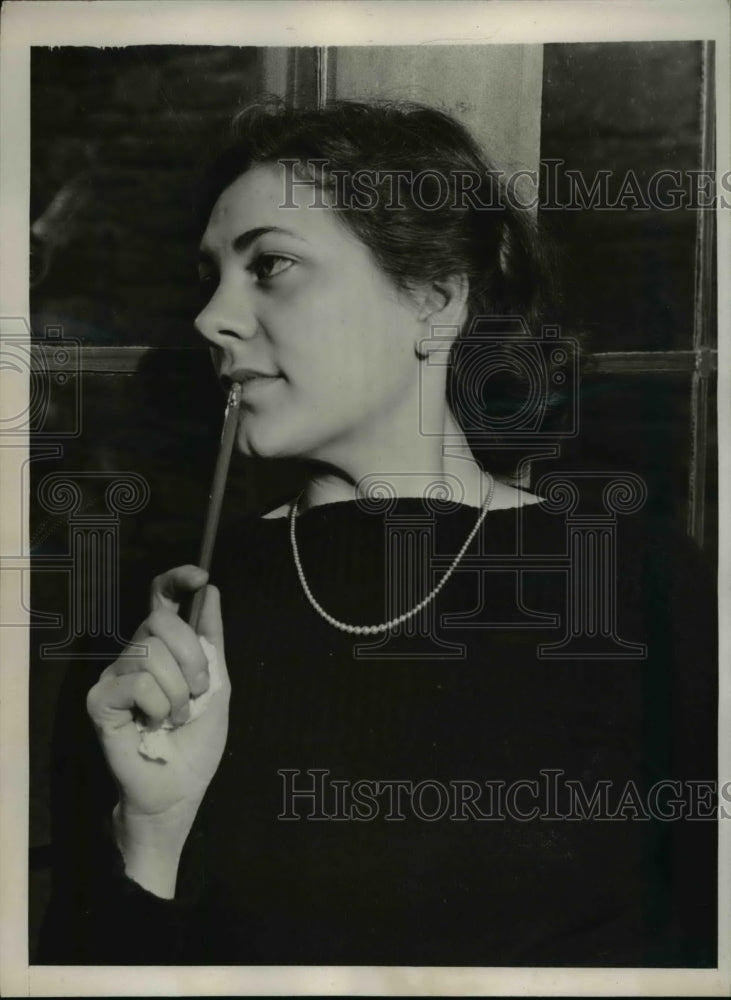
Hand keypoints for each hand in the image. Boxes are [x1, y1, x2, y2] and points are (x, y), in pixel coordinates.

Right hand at [87, 565, 229, 892]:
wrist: (180, 790)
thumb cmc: (197, 741)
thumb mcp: (217, 685)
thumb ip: (213, 640)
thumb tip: (210, 591)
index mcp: (164, 648)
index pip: (161, 599)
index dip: (177, 579)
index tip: (200, 575)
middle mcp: (134, 654)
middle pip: (159, 622)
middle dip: (191, 657)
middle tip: (197, 693)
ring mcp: (114, 676)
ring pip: (149, 653)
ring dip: (177, 692)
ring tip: (176, 717)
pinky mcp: (99, 700)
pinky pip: (135, 682)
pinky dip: (158, 705)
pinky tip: (154, 725)